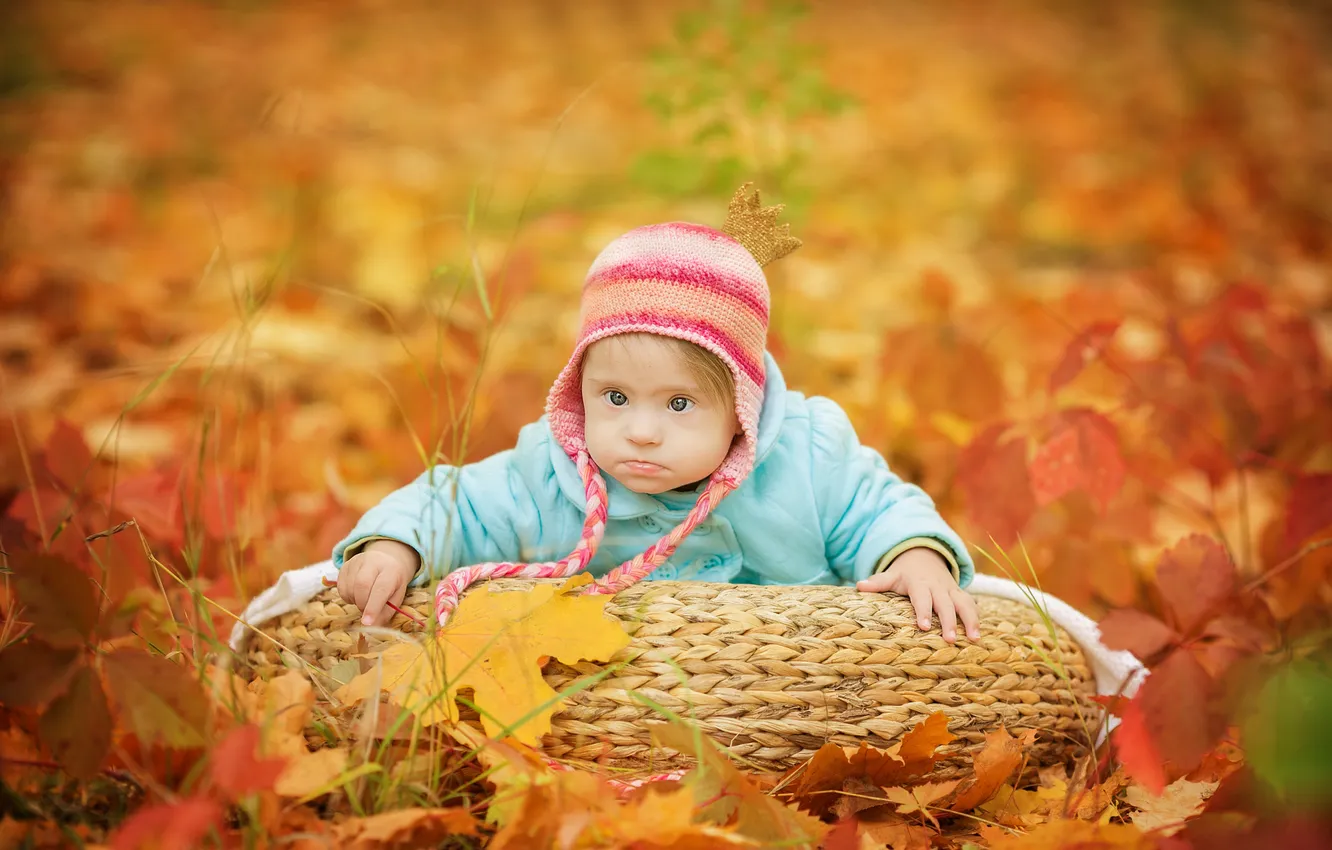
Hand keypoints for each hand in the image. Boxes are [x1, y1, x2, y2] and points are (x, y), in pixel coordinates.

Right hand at [337, 539, 420, 625]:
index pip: (381, 588)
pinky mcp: (345, 566)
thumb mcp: (396, 597)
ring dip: (355, 601)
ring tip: (364, 599)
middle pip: (362, 585)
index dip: (373, 607)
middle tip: (367, 610)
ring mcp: (357, 562)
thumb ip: (385, 613)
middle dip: (362, 604)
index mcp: (391, 570)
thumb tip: (372, 627)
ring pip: (349, 588)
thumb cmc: (392, 583)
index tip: (367, 623)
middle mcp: (373, 562)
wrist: (385, 561)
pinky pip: (340, 588)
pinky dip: (347, 597)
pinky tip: (356, 594)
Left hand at [856, 548, 979, 642]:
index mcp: (920, 583)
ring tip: (975, 639)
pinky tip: (980, 635)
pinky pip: (972, 605)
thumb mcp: (891, 575)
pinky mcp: (961, 595)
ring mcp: (952, 591)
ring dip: (970, 620)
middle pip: (945, 604)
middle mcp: (938, 587)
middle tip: (950, 640)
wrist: (925, 557)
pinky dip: (977, 618)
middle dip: (949, 621)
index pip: (922, 598)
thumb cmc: (905, 573)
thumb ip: (878, 582)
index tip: (924, 626)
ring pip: (964, 604)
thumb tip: (859, 586)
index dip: (923, 611)